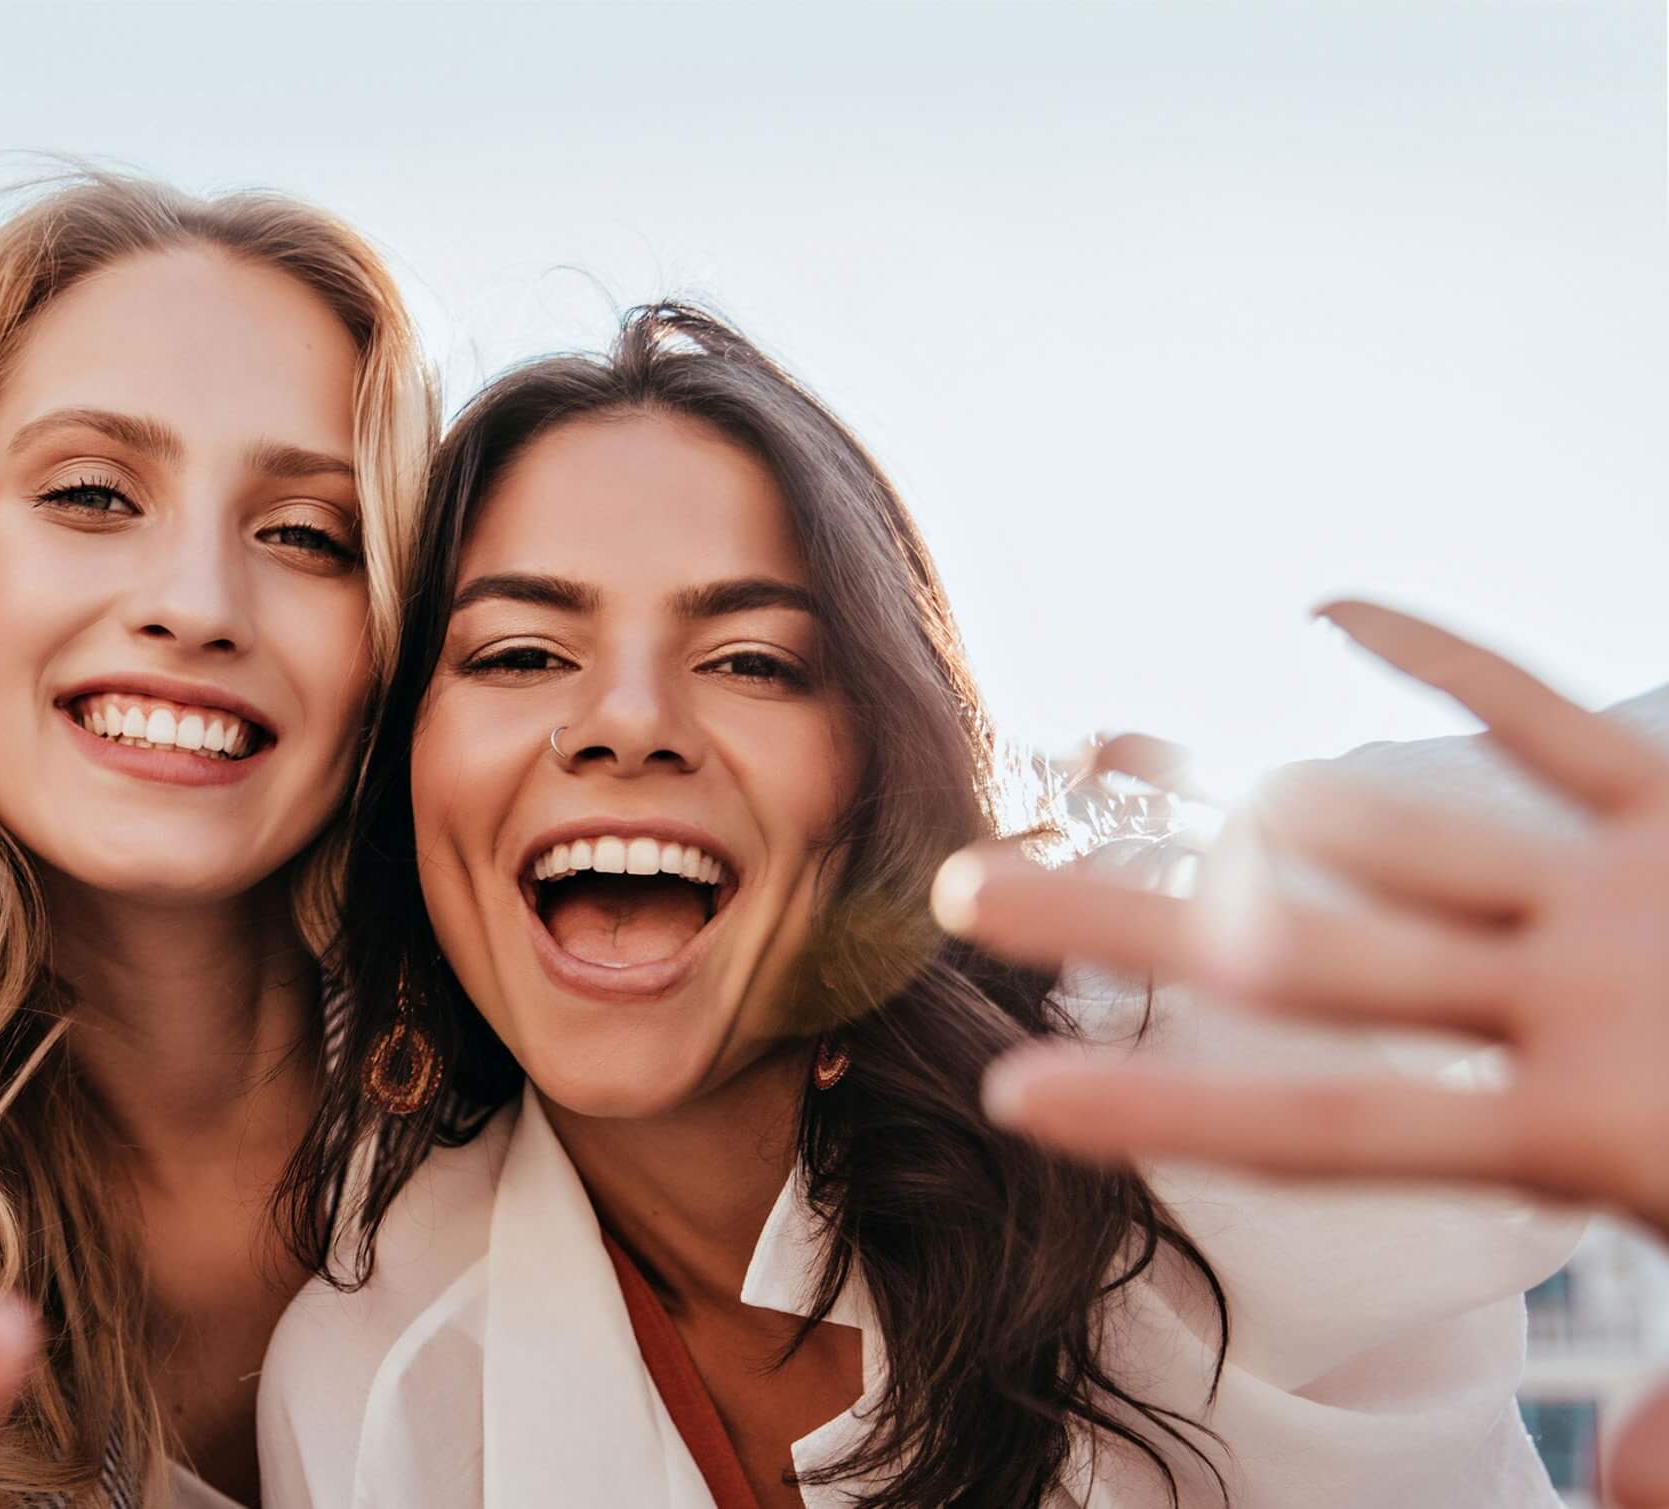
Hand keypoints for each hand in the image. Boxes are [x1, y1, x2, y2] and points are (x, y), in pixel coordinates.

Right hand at [932, 599, 1668, 1506]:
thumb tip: (1622, 1498)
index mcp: (1586, 1131)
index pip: (1323, 1126)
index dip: (1158, 1104)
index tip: (1018, 1089)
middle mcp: (1572, 992)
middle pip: (1296, 952)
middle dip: (1118, 924)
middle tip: (974, 889)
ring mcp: (1626, 882)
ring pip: (1395, 827)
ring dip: (1252, 800)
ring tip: (1127, 768)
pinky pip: (1543, 708)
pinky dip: (1436, 651)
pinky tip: (1329, 605)